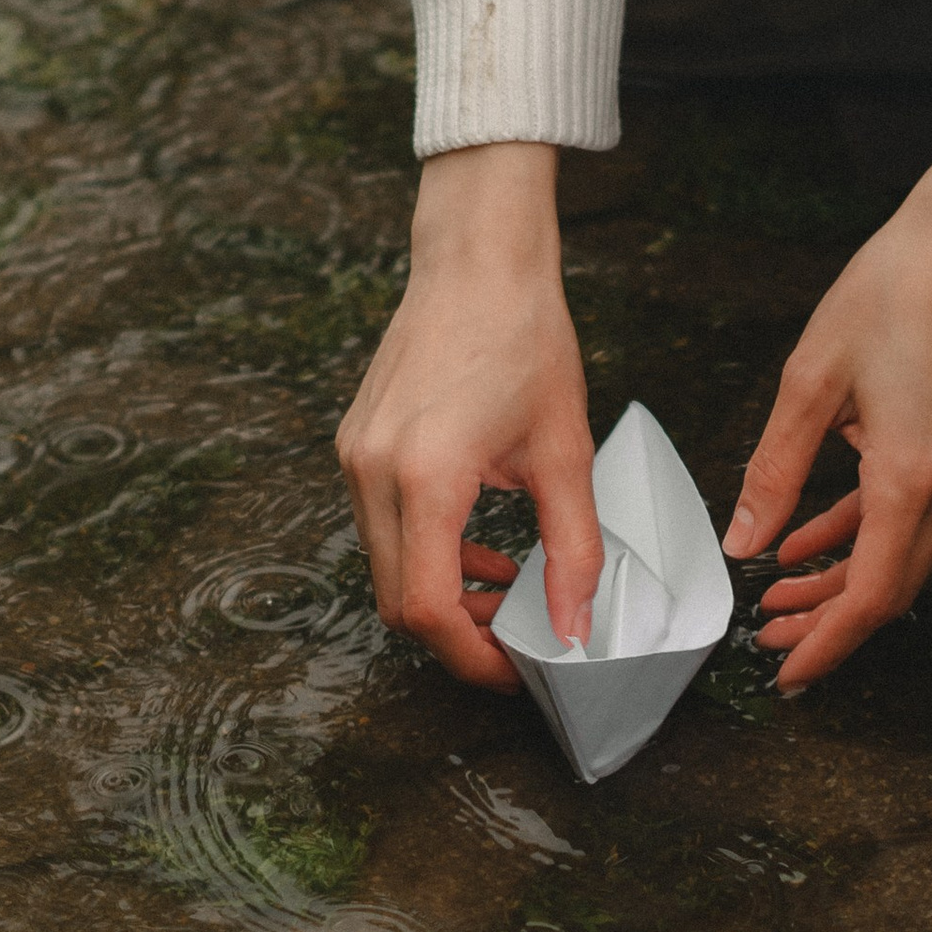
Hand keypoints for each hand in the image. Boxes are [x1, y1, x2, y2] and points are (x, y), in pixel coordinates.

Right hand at [336, 142, 602, 689]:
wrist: (477, 261)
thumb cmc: (523, 339)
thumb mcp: (565, 454)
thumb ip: (573, 551)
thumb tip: (576, 627)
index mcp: (425, 474)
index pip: (427, 606)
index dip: (471, 656)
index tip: (516, 670)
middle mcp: (373, 470)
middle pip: (396, 602)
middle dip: (459, 635)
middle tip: (519, 641)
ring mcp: (355, 457)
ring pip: (386, 570)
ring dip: (444, 596)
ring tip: (511, 592)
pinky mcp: (355, 446)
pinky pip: (383, 530)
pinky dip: (428, 557)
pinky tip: (483, 550)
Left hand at [728, 141, 931, 689]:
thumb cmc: (899, 287)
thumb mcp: (812, 381)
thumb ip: (774, 470)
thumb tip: (744, 539)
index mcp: (912, 475)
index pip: (872, 594)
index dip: (827, 643)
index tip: (789, 672)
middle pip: (888, 590)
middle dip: (826, 624)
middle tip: (769, 640)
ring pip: (897, 558)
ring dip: (838, 584)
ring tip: (776, 598)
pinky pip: (905, 518)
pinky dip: (856, 537)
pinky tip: (806, 541)